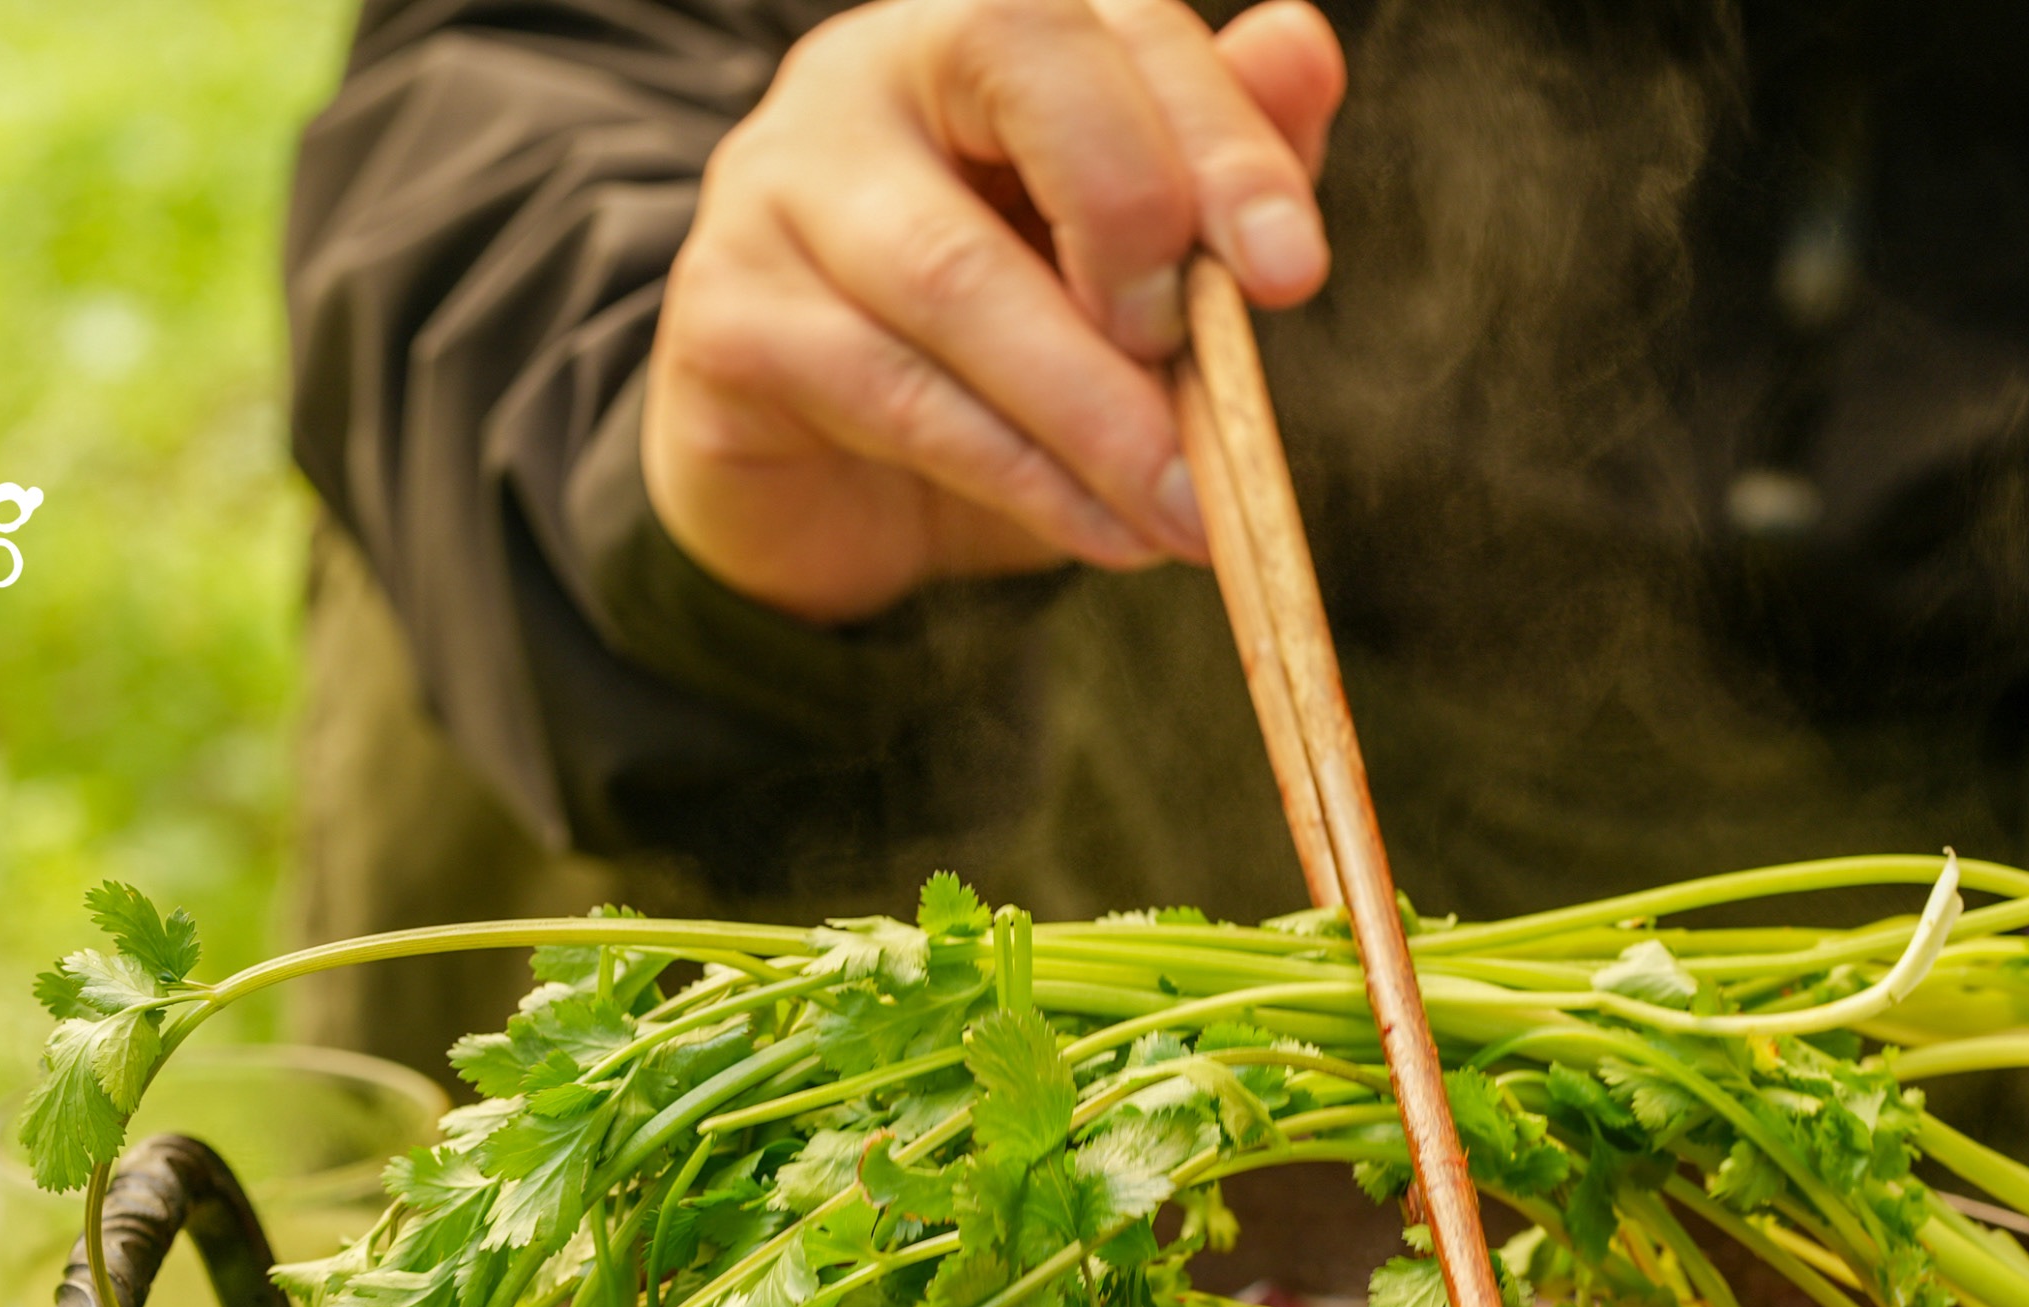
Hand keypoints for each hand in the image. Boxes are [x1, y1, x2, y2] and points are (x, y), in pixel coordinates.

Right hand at [644, 0, 1344, 625]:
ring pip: (954, 272)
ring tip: (1188, 506)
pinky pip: (893, 394)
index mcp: (982, 30)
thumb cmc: (1001, 368)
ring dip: (1096, 406)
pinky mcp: (725, 319)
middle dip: (1139, 213)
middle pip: (1018, 63)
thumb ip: (1205, 176)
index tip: (1291, 273)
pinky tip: (1104, 534)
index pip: (1110, 21)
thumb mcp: (1126, 282)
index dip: (1217, 133)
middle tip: (1215, 368)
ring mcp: (775, 184)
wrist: (832, 503)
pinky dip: (1023, 475)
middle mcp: (865, 70)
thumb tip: (1303, 54)